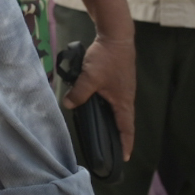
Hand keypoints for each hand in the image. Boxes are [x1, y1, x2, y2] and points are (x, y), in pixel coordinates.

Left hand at [60, 34, 135, 159]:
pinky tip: (95, 105)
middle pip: (123, 122)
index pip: (127, 129)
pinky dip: (106, 107)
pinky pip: (113, 99)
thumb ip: (79, 93)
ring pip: (117, 110)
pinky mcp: (118, 80)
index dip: (126, 144)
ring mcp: (123, 89)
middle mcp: (126, 98)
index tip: (124, 158)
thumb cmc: (107, 58)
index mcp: (124, 102)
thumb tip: (68, 105)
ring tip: (101, 131)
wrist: (116, 36)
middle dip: (118, 136)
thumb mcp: (89, 77)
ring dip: (111, 120)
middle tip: (110, 149)